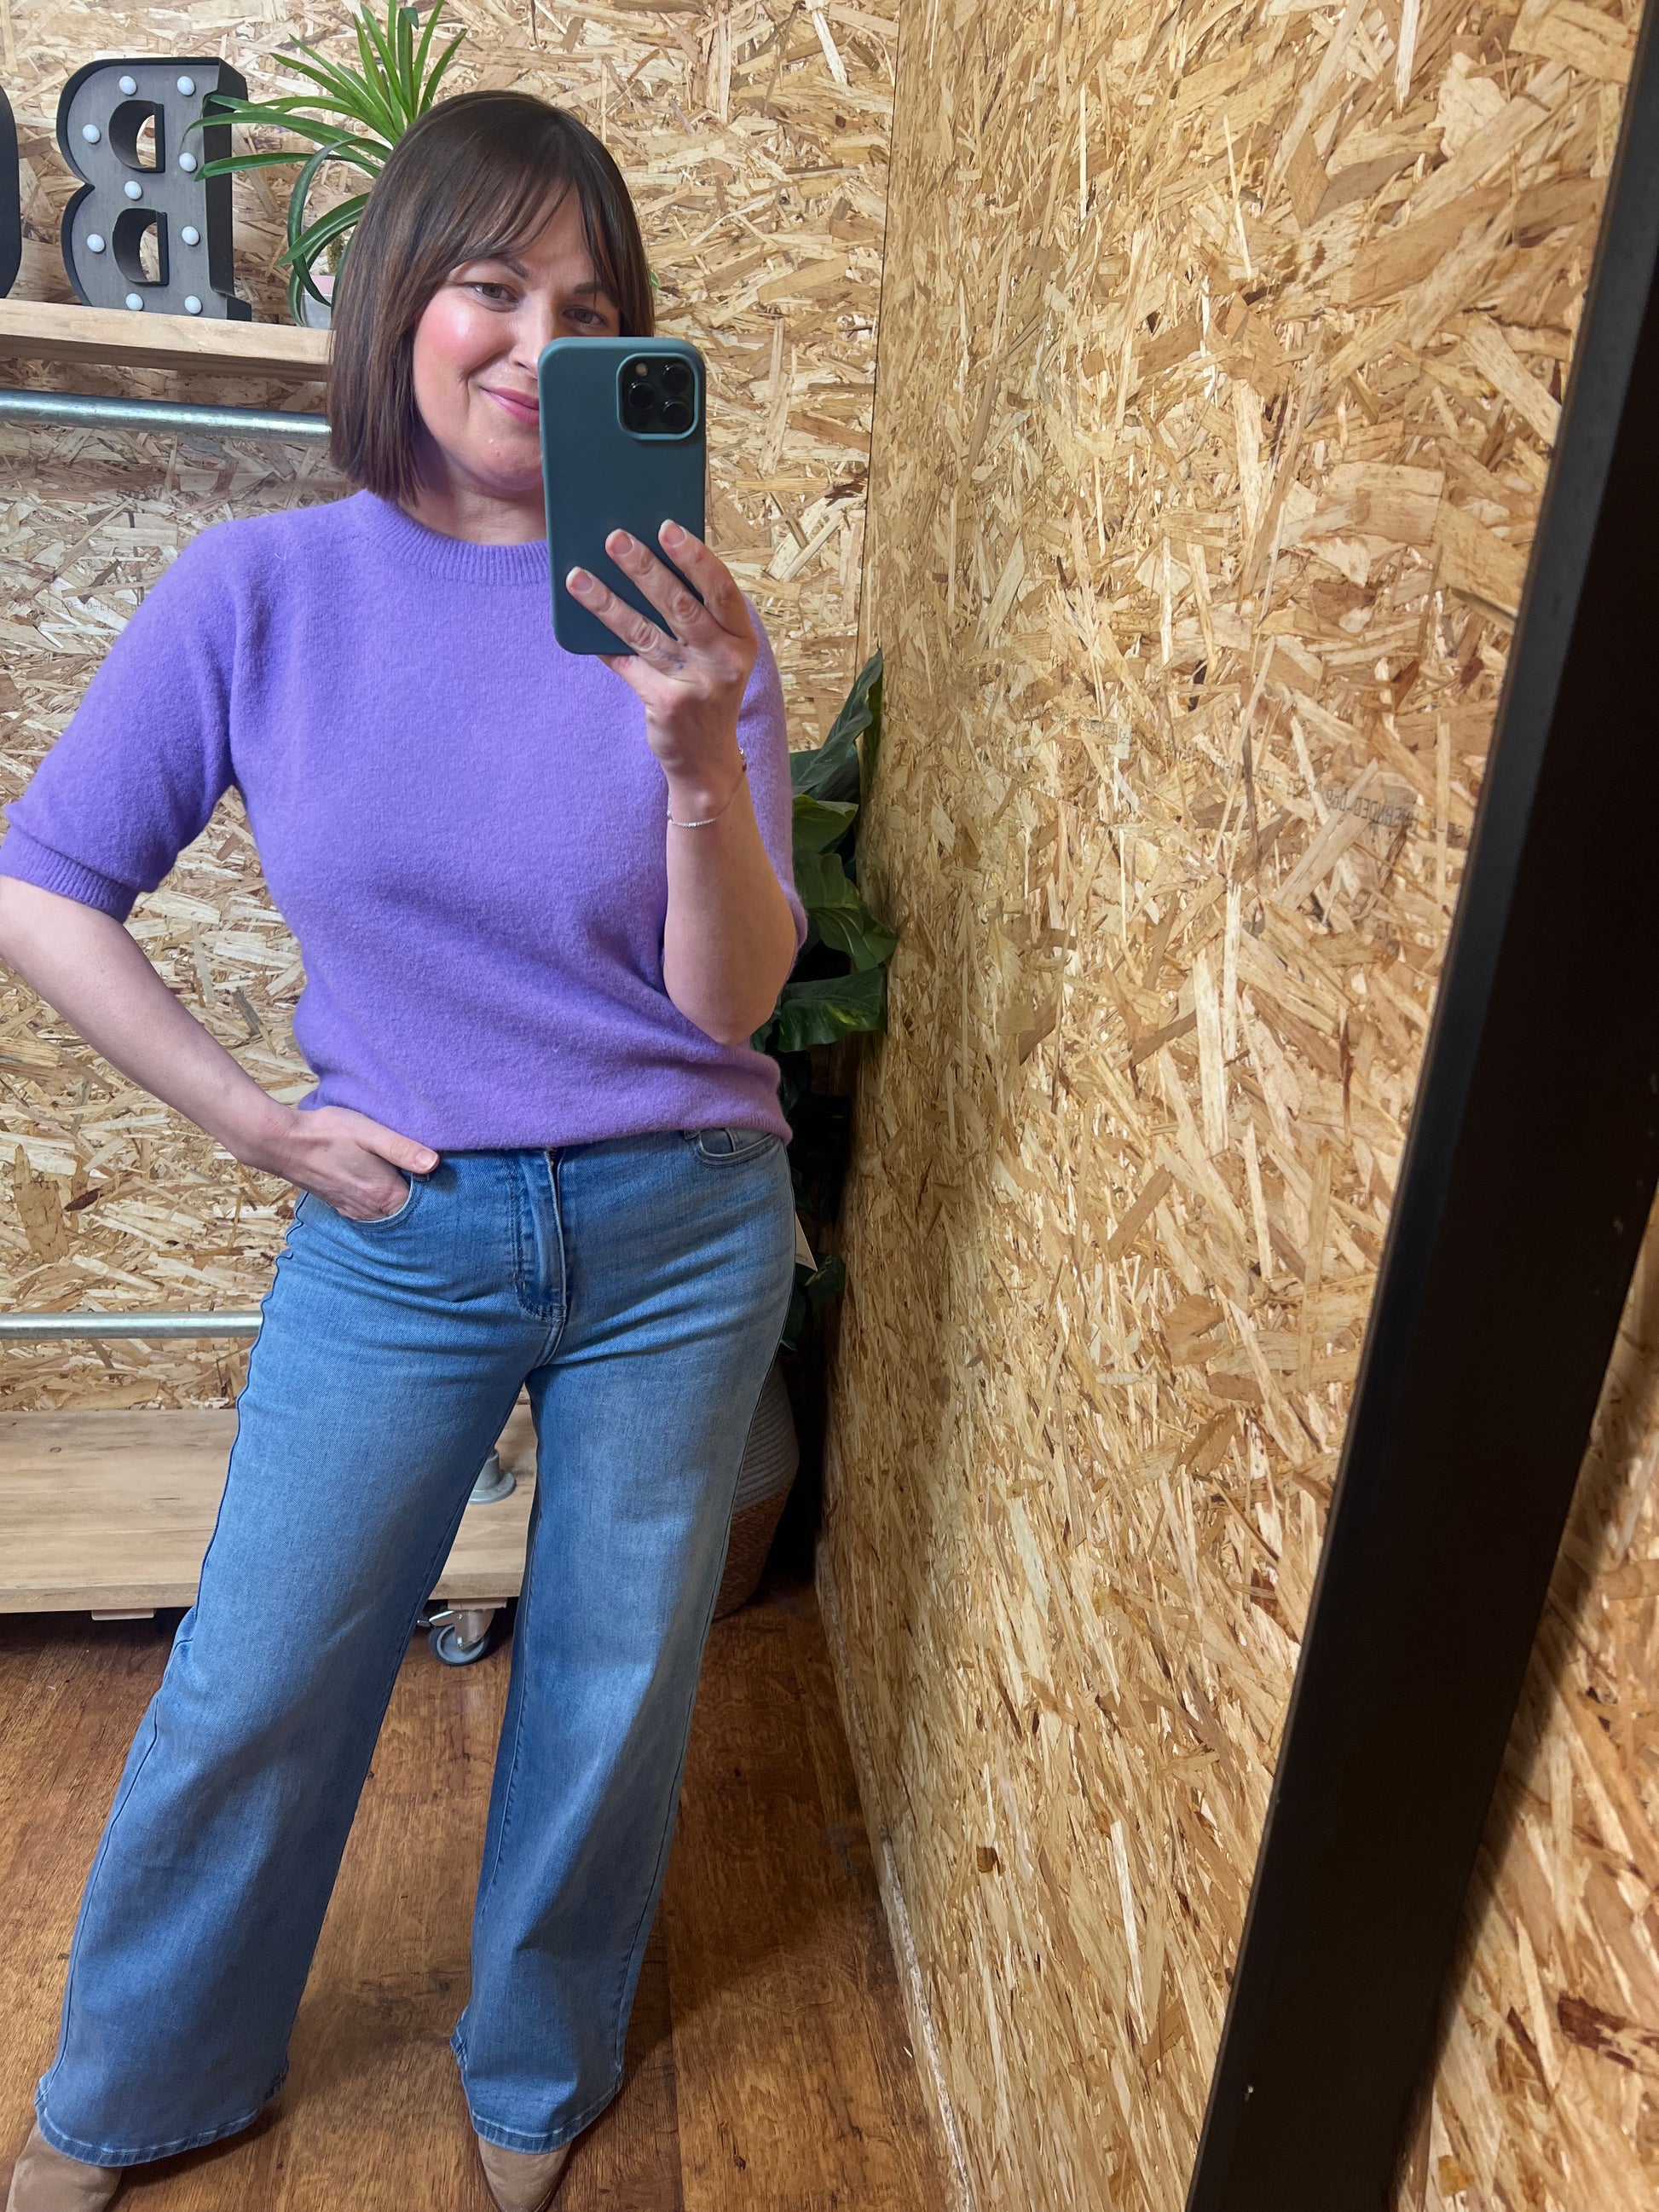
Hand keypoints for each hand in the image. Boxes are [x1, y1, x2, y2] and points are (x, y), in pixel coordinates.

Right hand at [237, 1102, 437, 1222]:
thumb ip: (403, 1149)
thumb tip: (435, 1163)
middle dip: (424, 1209)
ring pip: (389, 1219)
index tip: (451, 1188)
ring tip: (418, 1194)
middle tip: (439, 1193)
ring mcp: (354, 1211)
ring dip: (403, 1210)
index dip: (439, 1199)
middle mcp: (370, 1210)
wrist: (283, 1142)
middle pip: (407, 1218)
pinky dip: (384, 1211)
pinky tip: (387, 1196)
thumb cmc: (328, 1133)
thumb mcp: (371, 1133)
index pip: (424, 1210)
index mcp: (384, 1195)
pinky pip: (371, 1216)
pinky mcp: (341, 1206)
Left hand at [565, 521, 755, 815]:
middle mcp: (725, 661)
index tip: (666, 527)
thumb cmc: (707, 690)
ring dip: (608, 601)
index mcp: (742, 639)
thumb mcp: (718, 653)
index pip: (720, 588)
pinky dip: (604, 643)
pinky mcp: (666, 704)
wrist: (706, 759)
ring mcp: (696, 684)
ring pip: (644, 632)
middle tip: (614, 538)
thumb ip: (697, 615)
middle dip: (644, 568)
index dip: (694, 556)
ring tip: (579, 577)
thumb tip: (647, 561)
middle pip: (679, 605)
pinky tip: (581, 622)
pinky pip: (627, 664)